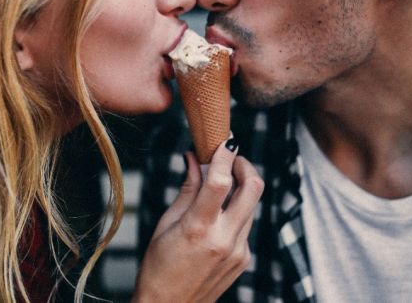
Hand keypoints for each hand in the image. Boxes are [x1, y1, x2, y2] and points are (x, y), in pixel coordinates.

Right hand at [133, 140, 263, 301]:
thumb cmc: (158, 268)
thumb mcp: (166, 225)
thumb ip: (187, 190)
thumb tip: (194, 159)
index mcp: (198, 228)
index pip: (220, 182)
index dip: (224, 156)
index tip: (223, 142)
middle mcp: (224, 239)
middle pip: (253, 188)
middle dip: (245, 165)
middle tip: (232, 157)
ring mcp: (239, 251)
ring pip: (252, 204)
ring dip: (240, 187)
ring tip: (221, 183)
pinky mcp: (245, 259)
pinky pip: (246, 224)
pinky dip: (235, 212)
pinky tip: (218, 216)